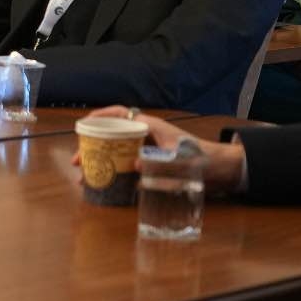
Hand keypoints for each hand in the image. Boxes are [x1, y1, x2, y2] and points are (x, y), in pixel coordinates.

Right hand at [79, 106, 246, 192]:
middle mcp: (147, 137)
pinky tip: (107, 186)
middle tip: (79, 162)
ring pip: (117, 152)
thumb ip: (160, 163)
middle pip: (113, 135)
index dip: (100, 117)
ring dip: (101, 163)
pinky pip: (127, 166)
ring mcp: (148, 151)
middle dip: (92, 146)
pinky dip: (114, 174)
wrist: (221, 171)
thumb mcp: (182, 161)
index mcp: (151, 127)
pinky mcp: (152, 165)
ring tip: (87, 178)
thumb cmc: (203, 159)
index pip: (120, 115)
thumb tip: (134, 165)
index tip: (82, 126)